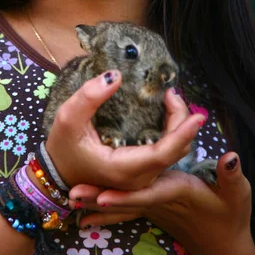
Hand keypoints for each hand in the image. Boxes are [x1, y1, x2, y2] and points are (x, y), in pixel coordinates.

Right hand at [45, 69, 205, 190]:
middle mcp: (137, 178)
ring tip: (171, 99)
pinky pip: (165, 154)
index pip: (163, 153)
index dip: (182, 133)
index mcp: (123, 169)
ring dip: (178, 127)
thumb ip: (89, 97)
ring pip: (173, 154)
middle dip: (182, 121)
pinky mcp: (140, 173)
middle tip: (172, 93)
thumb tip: (116, 75)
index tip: (198, 115)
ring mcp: (140, 178)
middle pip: (174, 152)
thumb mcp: (68, 118)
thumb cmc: (62, 147)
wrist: (56, 174)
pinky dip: (172, 134)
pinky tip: (166, 114)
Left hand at [69, 153, 254, 254]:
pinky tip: (85, 218)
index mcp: (174, 194)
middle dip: (97, 199)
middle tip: (73, 195)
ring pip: (120, 207)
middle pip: (124, 201)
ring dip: (95, 205)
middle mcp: (158, 202)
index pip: (146, 196)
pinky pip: (124, 210)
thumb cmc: (230, 217)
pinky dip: (104, 213)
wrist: (223, 243)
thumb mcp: (237, 196)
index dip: (123, 197)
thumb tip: (231, 157)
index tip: (101, 198)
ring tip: (71, 202)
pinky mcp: (150, 207)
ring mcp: (152, 207)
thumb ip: (233, 178)